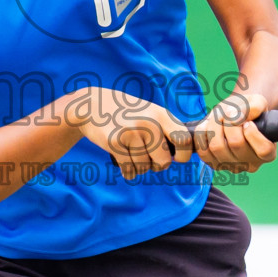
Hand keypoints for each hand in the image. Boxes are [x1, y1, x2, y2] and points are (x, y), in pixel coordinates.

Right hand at [66, 88, 193, 179]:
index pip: (184, 140)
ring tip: (132, 155)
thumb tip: (183, 154)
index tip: (176, 158)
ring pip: (144, 167)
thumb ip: (166, 129)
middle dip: (157, 166)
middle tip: (149, 158)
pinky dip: (128, 171)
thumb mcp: (150, 112)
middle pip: (164, 162)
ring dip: (139, 167)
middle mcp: (149, 123)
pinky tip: (124, 162)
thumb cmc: (127, 113)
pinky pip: (129, 169)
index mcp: (161, 115)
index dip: (183, 155)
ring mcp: (131, 132)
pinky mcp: (115, 142)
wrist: (93, 105)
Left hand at [191, 92, 277, 174]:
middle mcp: (251, 164)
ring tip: (219, 117)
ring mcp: (231, 166)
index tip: (248, 122)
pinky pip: (202, 150)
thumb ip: (255, 107)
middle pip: (236, 143)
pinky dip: (203, 134)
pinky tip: (209, 126)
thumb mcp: (256, 102)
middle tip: (230, 112)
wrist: (232, 116)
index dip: (253, 133)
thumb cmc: (248, 111)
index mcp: (268, 153)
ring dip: (215, 125)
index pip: (263, 149)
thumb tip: (240, 117)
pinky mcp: (213, 163)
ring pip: (217, 146)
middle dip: (230, 122)